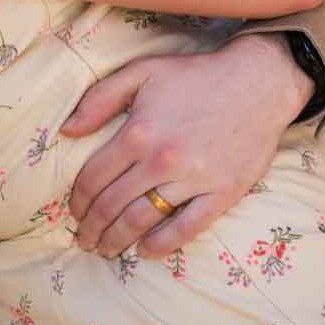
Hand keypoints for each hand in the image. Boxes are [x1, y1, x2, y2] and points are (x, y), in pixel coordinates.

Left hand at [60, 34, 310, 259]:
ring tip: (105, 249)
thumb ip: (99, 99)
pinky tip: (145, 252)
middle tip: (83, 239)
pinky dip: (161, 245)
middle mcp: (161, 161)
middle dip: (91, 227)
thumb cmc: (196, 76)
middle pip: (112, 205)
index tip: (73, 212)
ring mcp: (193, 180)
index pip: (94, 178)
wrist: (258, 82)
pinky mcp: (222, 194)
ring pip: (142, 220)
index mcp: (137, 132)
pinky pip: (186, 229)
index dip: (77, 201)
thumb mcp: (142, 72)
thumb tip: (66, 131)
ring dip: (117, 240)